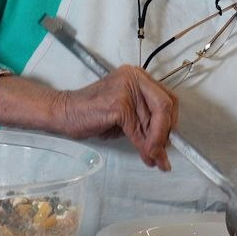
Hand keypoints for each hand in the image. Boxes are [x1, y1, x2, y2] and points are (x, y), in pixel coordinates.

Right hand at [45, 66, 177, 168]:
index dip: (171, 121)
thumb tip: (166, 142)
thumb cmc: (92, 113)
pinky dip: (143, 146)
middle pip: (165, 105)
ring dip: (156, 145)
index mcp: (137, 76)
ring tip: (156, 160)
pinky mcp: (118, 103)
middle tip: (163, 152)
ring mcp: (126, 88)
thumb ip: (146, 120)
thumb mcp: (126, 113)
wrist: (65, 113)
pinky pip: (138, 130)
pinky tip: (145, 156)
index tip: (169, 139)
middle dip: (166, 133)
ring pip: (153, 120)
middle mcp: (134, 77)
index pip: (167, 97)